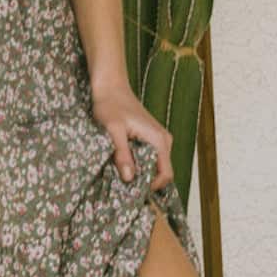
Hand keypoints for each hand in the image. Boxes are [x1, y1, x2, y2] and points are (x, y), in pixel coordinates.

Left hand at [89, 73, 174, 190]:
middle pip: (160, 172)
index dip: (151, 187)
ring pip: (154, 166)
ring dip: (139, 172)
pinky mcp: (151, 138)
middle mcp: (164, 141)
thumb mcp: (113, 131)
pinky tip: (121, 162)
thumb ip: (122, 154)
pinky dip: (137, 164)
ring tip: (119, 172)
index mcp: (159, 140)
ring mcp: (159, 139)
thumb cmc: (110, 105)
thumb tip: (129, 178)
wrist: (110, 87)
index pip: (166, 174)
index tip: (131, 190)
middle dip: (143, 181)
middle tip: (121, 183)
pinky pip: (148, 158)